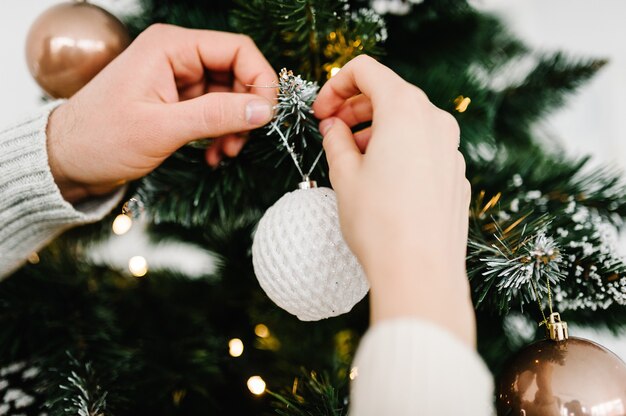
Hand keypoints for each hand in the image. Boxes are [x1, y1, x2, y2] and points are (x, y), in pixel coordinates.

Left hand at [47, 24, 276, 202]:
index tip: (268, 115)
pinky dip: (220, 133)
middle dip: (246, 109)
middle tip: (241, 141)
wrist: (67, 161)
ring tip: (224, 152)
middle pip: (237, 73)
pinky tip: (212, 155)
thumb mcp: (162, 128)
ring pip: (229, 96)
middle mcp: (176, 57)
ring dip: (234, 126)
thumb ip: (216, 115)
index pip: (236, 49)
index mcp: (170, 47)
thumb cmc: (101, 138)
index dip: (260, 79)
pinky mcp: (177, 103)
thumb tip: (264, 109)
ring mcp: (177, 80)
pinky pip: (214, 113)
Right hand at [313, 56, 474, 345]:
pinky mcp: (455, 174)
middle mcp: (435, 121)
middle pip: (389, 93)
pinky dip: (398, 149)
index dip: (336, 85)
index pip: (367, 71)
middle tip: (330, 130)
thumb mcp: (344, 176)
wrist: (421, 272)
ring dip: (375, 129)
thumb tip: (333, 127)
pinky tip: (380, 178)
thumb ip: (335, 140)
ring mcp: (450, 148)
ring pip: (408, 121)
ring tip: (351, 157)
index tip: (321, 111)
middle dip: (354, 108)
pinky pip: (423, 146)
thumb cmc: (380, 223)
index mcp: (405, 110)